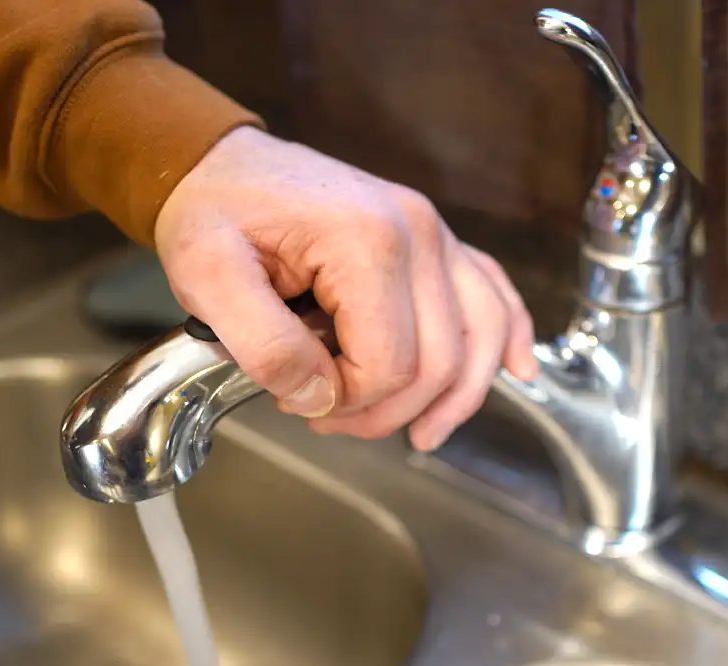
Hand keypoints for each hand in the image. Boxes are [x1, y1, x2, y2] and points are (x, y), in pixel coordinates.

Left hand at [154, 126, 536, 451]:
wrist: (222, 168)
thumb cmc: (214, 214)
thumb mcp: (208, 278)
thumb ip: (264, 347)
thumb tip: (320, 399)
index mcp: (368, 242)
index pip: (390, 364)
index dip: (351, 404)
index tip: (300, 403)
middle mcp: (418, 234)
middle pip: (440, 360)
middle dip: (389, 411)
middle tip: (331, 420)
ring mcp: (434, 236)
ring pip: (480, 337)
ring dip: (459, 397)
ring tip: (423, 434)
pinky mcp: (434, 243)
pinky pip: (492, 294)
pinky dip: (508, 338)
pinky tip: (520, 371)